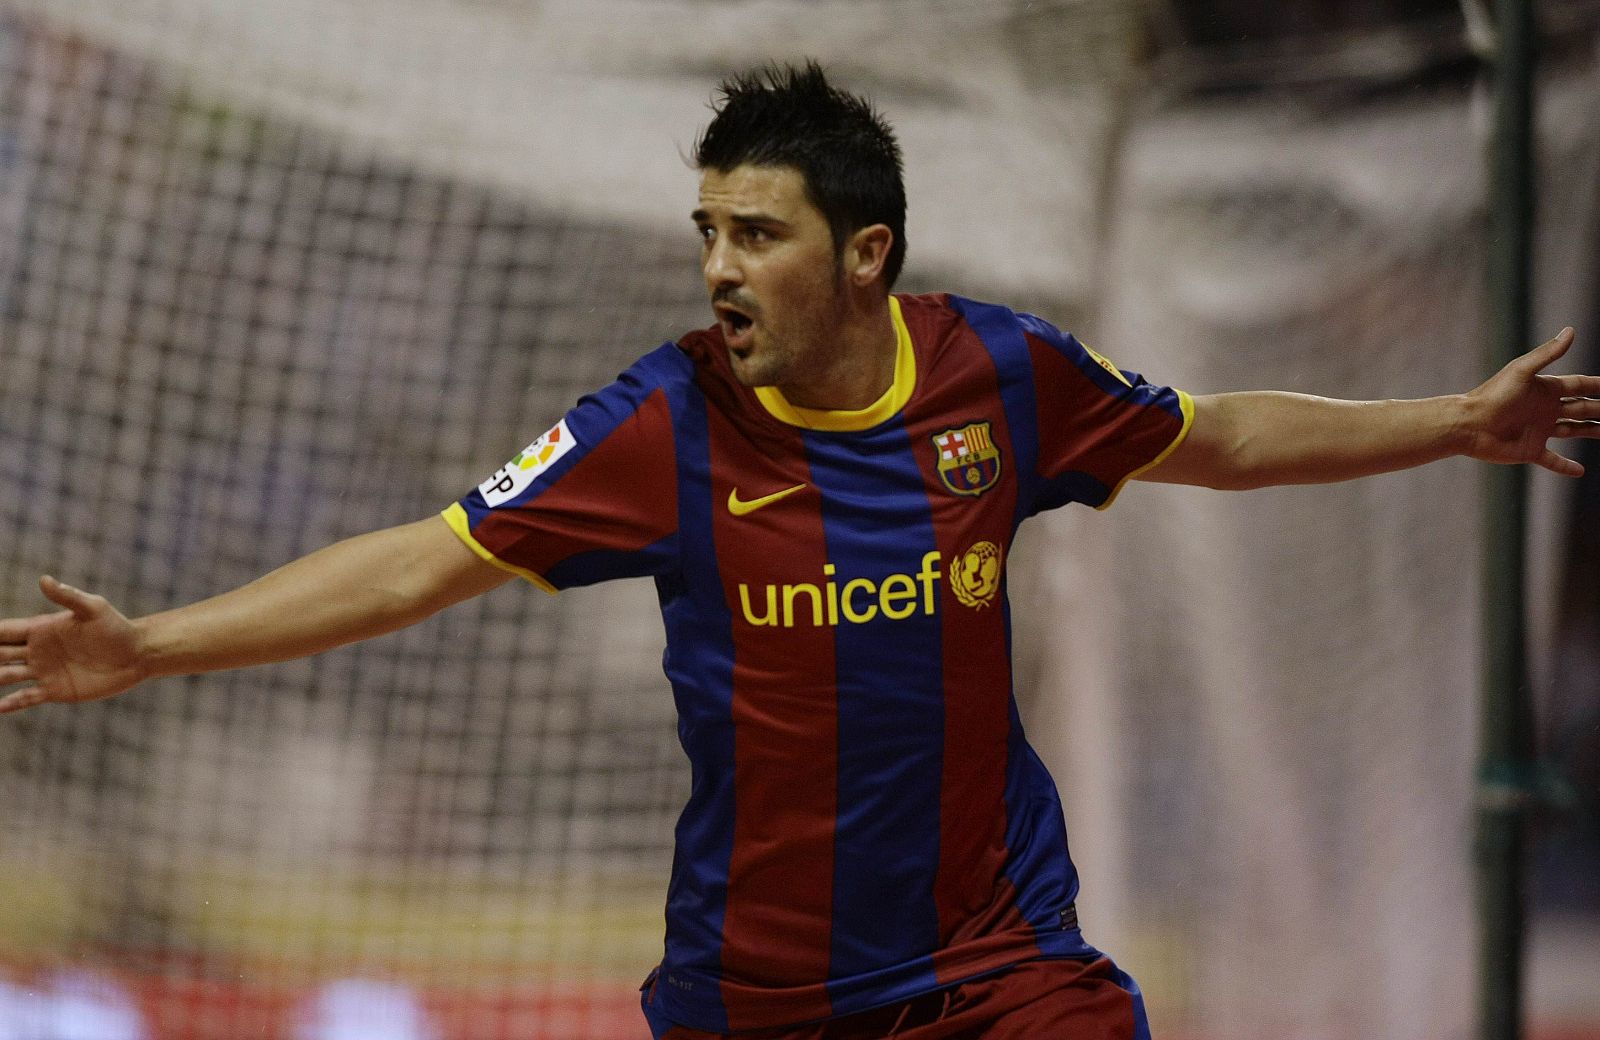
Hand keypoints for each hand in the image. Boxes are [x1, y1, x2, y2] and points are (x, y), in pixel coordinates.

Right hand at [0, 576, 147, 713]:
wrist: (138, 654)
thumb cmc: (117, 627)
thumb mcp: (93, 609)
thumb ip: (67, 596)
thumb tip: (43, 579)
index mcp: (40, 629)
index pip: (3, 631)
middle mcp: (37, 651)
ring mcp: (44, 672)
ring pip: (6, 676)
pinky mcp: (55, 690)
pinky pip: (26, 698)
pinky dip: (9, 704)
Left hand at [1464, 328, 1599, 475]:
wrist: (1467, 424)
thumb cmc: (1492, 395)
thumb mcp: (1522, 371)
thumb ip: (1547, 353)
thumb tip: (1571, 330)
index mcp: (1545, 390)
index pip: (1580, 385)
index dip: (1598, 385)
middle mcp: (1545, 409)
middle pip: (1582, 408)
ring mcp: (1539, 430)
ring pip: (1574, 431)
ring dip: (1591, 432)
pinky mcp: (1530, 450)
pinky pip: (1552, 460)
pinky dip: (1566, 466)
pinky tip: (1580, 471)